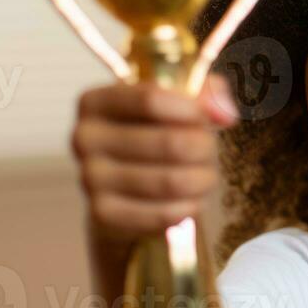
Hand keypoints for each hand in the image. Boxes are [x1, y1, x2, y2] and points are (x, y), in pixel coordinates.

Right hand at [71, 73, 238, 241]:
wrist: (126, 187)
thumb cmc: (155, 133)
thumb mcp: (176, 103)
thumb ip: (206, 93)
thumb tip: (224, 112)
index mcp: (95, 101)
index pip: (150, 98)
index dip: (192, 109)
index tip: (210, 118)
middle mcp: (83, 138)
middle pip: (170, 142)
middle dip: (204, 148)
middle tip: (209, 150)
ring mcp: (89, 178)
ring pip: (171, 181)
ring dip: (202, 179)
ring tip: (204, 175)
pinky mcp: (102, 214)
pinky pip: (163, 213)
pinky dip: (188, 207)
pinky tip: (190, 200)